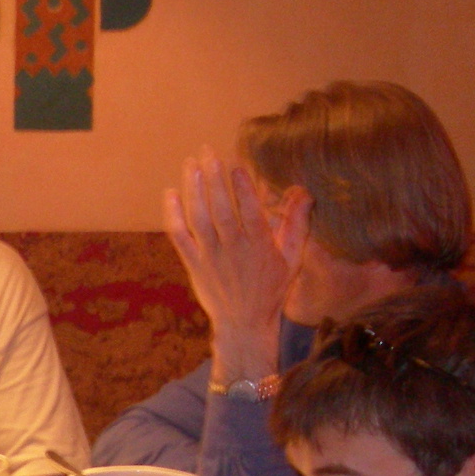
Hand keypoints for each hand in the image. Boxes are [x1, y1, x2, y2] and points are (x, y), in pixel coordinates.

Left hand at [163, 150, 305, 380]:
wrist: (244, 324)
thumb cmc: (271, 289)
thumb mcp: (292, 259)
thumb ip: (297, 224)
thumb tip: (304, 191)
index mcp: (260, 246)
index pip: (250, 211)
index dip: (241, 188)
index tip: (235, 164)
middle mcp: (233, 249)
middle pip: (220, 210)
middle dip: (213, 179)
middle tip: (207, 151)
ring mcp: (210, 257)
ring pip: (199, 219)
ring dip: (193, 190)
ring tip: (190, 163)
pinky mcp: (193, 264)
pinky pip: (179, 237)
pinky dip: (173, 215)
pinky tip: (170, 193)